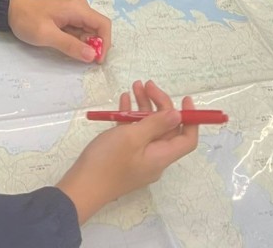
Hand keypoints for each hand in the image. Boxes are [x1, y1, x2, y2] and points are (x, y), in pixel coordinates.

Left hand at [7, 0, 111, 62]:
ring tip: (65, 48)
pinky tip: (62, 42)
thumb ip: (71, 46)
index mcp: (78, 7)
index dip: (104, 44)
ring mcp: (73, 7)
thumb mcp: (47, 36)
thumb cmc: (27, 19)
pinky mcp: (67, 11)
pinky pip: (78, 26)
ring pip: (88, 28)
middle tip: (79, 58)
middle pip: (96, 27)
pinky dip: (76, 38)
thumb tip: (92, 56)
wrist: (9, 6)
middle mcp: (80, 5)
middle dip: (93, 44)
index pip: (103, 25)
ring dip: (83, 42)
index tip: (96, 60)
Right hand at [56, 80, 198, 224]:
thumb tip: (178, 115)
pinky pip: (134, 134)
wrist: (81, 187)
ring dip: (143, 107)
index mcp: (161, 156)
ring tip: (135, 87)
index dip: (191, 119)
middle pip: (166, 129)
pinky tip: (123, 101)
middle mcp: (154, 158)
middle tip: (147, 85)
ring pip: (148, 128)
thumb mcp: (133, 137)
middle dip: (159, 104)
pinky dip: (130, 117)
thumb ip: (156, 124)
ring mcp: (138, 157)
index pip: (187, 139)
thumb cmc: (108, 160)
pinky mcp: (124, 156)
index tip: (184, 98)